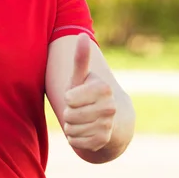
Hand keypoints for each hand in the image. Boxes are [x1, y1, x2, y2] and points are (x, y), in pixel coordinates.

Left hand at [63, 34, 115, 152]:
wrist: (104, 119)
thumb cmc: (85, 93)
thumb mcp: (80, 77)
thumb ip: (80, 58)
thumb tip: (82, 34)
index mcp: (103, 88)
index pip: (70, 98)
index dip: (69, 98)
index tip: (77, 96)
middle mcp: (110, 107)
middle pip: (70, 115)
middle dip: (68, 113)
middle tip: (78, 110)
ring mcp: (108, 125)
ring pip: (72, 129)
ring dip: (71, 126)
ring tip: (81, 120)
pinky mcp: (104, 141)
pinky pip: (76, 142)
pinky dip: (75, 139)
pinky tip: (84, 132)